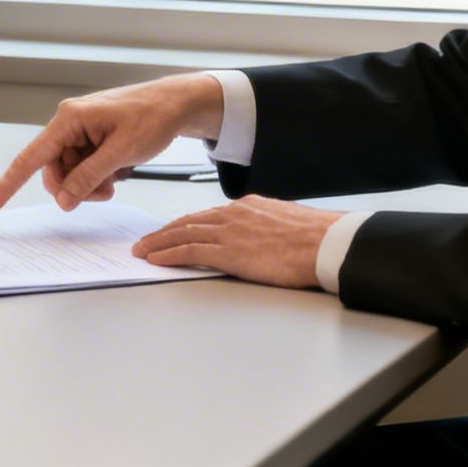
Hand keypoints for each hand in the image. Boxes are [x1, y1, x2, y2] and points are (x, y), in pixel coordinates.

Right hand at [0, 73, 225, 215]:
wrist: (176, 104)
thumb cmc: (152, 117)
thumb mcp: (121, 152)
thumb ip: (88, 176)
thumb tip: (63, 199)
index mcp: (69, 119)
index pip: (29, 158)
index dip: (6, 186)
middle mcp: (68, 124)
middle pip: (52, 171)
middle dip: (74, 189)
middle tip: (105, 194)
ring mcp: (79, 132)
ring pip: (68, 173)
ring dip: (89, 185)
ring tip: (116, 181)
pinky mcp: (90, 139)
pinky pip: (82, 168)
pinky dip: (97, 177)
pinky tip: (117, 171)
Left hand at [131, 196, 342, 288]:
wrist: (326, 243)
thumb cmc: (314, 238)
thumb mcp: (284, 223)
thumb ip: (264, 228)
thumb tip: (258, 238)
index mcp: (247, 207)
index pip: (206, 215)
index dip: (184, 224)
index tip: (171, 231)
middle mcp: (233, 215)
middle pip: (188, 222)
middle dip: (163, 232)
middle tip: (145, 241)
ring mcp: (228, 232)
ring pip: (182, 234)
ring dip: (158, 243)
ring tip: (142, 251)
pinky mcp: (228, 252)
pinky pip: (189, 251)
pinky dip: (169, 254)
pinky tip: (156, 259)